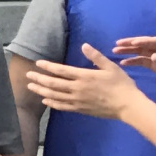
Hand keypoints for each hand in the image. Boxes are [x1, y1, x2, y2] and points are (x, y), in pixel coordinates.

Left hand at [27, 46, 146, 120]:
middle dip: (39, 79)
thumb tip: (84, 45)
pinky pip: (62, 106)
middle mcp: (77, 89)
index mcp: (84, 76)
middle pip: (53, 83)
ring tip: (30, 87)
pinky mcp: (80, 109)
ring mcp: (77, 100)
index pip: (61, 70)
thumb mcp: (111, 67)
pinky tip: (45, 100)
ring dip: (41, 91)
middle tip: (28, 75)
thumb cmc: (121, 85)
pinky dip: (52, 103)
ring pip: (54, 95)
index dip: (48, 66)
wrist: (128, 106)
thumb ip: (96, 56)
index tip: (38, 63)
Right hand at [114, 34, 155, 93]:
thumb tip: (153, 56)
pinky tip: (124, 63)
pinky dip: (133, 61)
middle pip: (147, 44)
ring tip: (116, 52)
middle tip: (118, 44)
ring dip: (130, 51)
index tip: (132, 43)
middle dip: (132, 44)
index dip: (145, 41)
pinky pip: (143, 62)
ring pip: (142, 52)